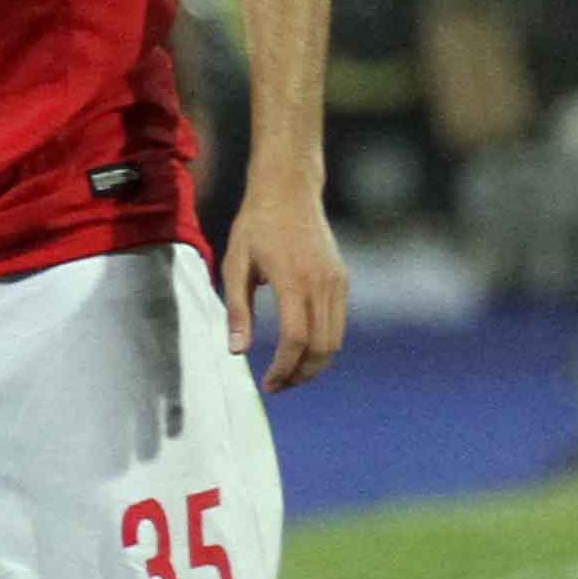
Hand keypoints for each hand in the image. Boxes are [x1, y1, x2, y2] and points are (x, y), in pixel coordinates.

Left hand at [222, 174, 348, 392]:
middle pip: (323, 346)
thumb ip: (237, 310)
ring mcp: (337, 282)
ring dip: (315, 363)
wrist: (289, 192)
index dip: (283, 367)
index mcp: (294, 281)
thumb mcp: (235, 265)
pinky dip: (323, 343)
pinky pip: (338, 322)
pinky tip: (300, 350)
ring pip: (335, 338)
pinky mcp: (342, 280)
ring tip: (288, 374)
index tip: (267, 384)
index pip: (296, 339)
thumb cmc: (255, 227)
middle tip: (277, 386)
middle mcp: (323, 284)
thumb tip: (237, 352)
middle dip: (302, 374)